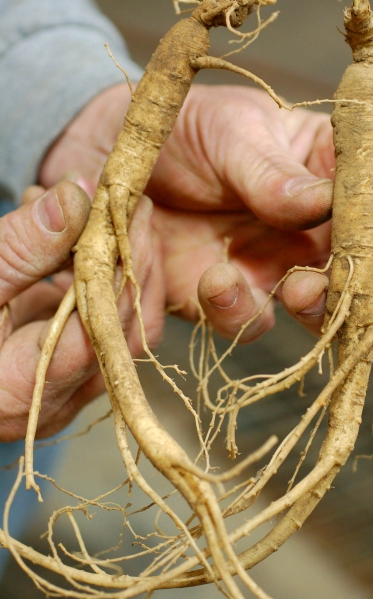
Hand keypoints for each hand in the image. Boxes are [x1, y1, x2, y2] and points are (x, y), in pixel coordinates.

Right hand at [0, 183, 162, 440]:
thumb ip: (15, 251)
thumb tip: (75, 198)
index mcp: (19, 391)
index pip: (102, 326)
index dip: (124, 262)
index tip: (131, 208)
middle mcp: (50, 401)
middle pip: (122, 328)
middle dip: (128, 257)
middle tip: (127, 201)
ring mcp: (56, 387)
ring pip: (114, 323)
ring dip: (107, 261)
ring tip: (91, 206)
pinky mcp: (53, 366)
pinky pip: (91, 319)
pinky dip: (84, 274)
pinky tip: (64, 230)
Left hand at [40, 82, 372, 345]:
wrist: (111, 161)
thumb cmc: (179, 128)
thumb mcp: (228, 132)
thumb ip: (272, 172)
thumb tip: (323, 201)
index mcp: (324, 161)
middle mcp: (313, 220)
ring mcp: (275, 263)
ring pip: (327, 301)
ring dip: (327, 302)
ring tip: (306, 288)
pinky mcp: (231, 297)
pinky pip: (252, 319)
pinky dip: (241, 309)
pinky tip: (219, 279)